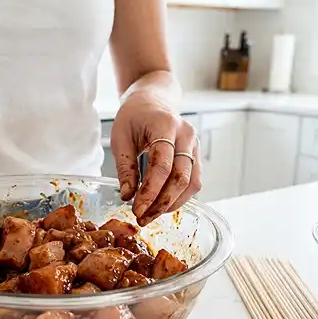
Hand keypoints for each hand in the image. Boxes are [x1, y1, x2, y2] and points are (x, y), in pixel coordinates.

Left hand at [110, 91, 201, 226]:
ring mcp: (196, 145)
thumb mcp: (121, 138)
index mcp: (165, 125)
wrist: (153, 101)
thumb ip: (125, 167)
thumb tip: (128, 196)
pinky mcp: (197, 155)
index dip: (150, 192)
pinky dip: (179, 197)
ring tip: (150, 214)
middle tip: (143, 218)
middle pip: (181, 177)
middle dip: (162, 202)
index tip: (137, 209)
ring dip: (172, 203)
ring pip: (192, 183)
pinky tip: (162, 204)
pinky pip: (194, 181)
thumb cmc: (134, 117)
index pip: (162, 165)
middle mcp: (186, 135)